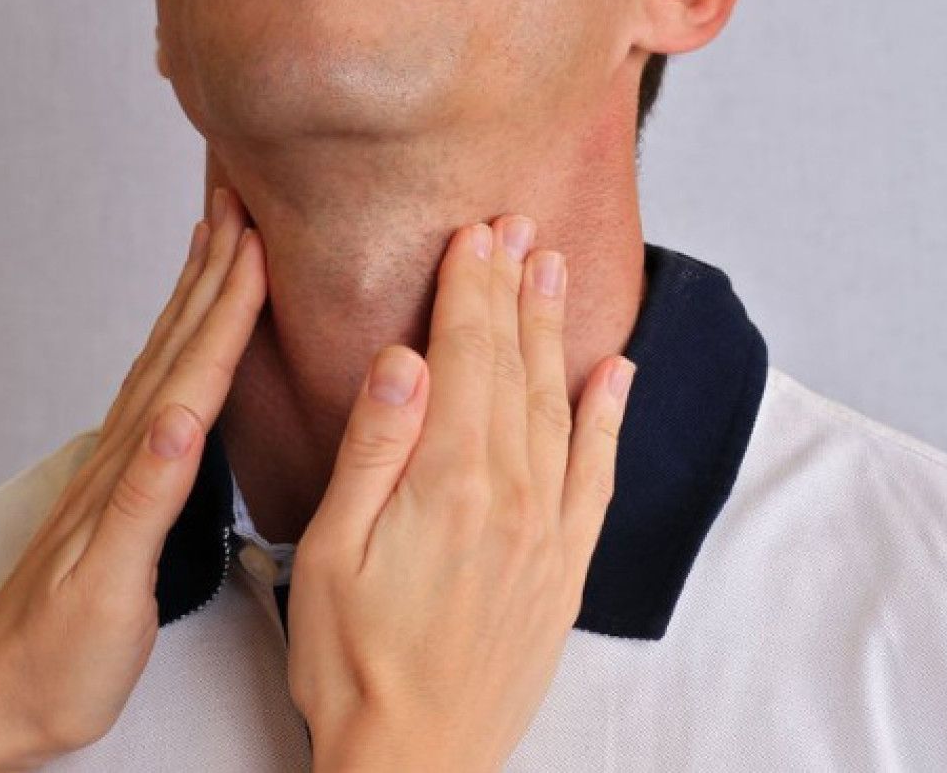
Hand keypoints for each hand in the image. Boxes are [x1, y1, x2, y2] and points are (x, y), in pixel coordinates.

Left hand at [0, 189, 266, 771]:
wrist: (0, 698)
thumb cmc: (60, 655)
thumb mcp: (109, 586)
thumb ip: (147, 499)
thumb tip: (182, 420)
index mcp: (133, 471)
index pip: (192, 372)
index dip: (227, 306)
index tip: (258, 242)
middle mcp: (124, 455)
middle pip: (177, 348)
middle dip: (213, 274)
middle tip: (240, 207)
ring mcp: (118, 468)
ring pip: (163, 363)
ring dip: (193, 300)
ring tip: (213, 247)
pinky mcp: (119, 490)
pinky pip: (155, 399)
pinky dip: (177, 355)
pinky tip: (188, 346)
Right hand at [287, 216, 634, 771]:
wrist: (417, 757)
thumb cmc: (355, 661)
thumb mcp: (332, 550)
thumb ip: (373, 448)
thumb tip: (401, 361)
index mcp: (449, 484)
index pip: (464, 358)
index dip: (469, 289)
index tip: (474, 234)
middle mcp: (512, 496)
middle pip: (513, 368)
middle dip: (512, 289)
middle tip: (517, 228)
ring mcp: (547, 530)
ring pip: (557, 405)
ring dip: (553, 332)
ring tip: (553, 270)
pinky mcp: (565, 565)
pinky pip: (597, 474)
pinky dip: (609, 417)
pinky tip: (614, 372)